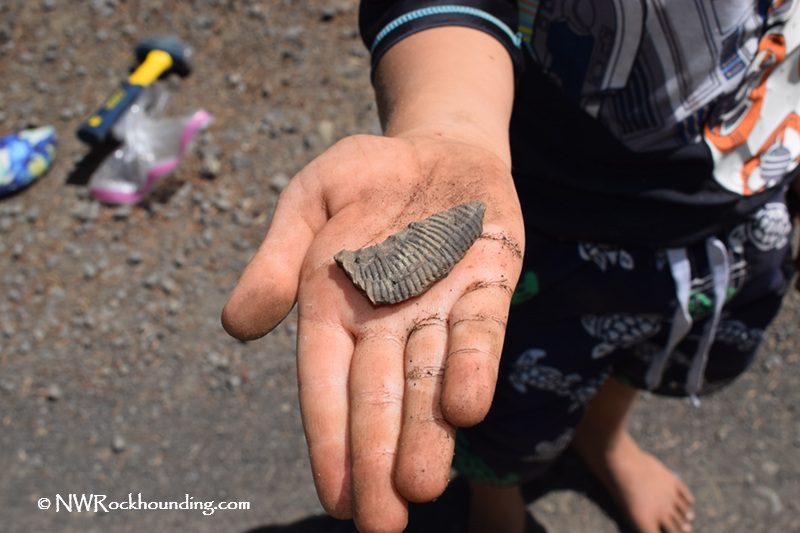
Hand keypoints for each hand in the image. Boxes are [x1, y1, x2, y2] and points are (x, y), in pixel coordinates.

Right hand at [222, 132, 523, 531]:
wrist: (436, 144)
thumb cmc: (364, 180)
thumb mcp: (307, 202)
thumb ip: (277, 260)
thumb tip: (238, 326)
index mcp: (335, 310)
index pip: (327, 386)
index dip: (330, 441)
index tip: (338, 498)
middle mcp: (387, 322)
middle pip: (380, 399)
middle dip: (379, 460)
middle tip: (382, 524)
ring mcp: (441, 306)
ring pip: (431, 378)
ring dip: (427, 431)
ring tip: (420, 486)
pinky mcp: (490, 283)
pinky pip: (482, 327)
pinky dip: (474, 364)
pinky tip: (467, 408)